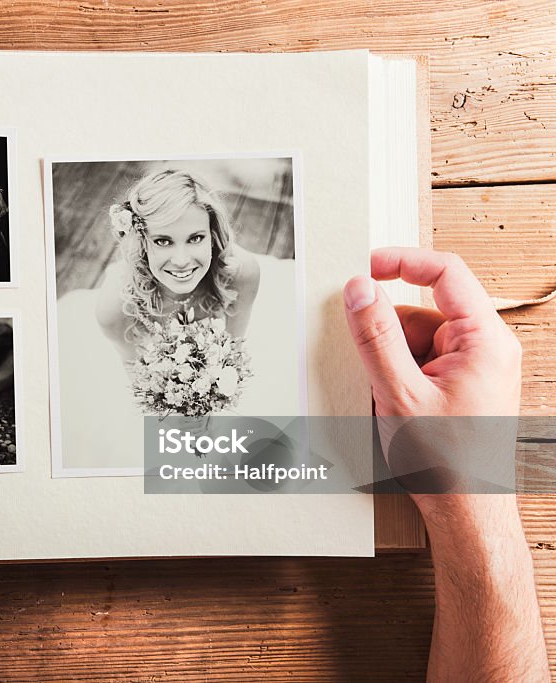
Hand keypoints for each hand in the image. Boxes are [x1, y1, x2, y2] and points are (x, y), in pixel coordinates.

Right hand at [343, 248, 520, 505]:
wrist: (466, 513)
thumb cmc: (447, 462)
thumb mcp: (400, 392)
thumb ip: (376, 336)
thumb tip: (360, 289)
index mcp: (485, 341)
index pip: (446, 273)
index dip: (402, 262)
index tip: (367, 266)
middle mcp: (486, 348)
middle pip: (424, 309)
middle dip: (387, 331)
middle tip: (366, 359)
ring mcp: (474, 367)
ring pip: (417, 337)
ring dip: (390, 358)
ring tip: (385, 396)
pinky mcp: (460, 384)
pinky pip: (420, 360)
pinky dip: (397, 374)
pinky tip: (392, 404)